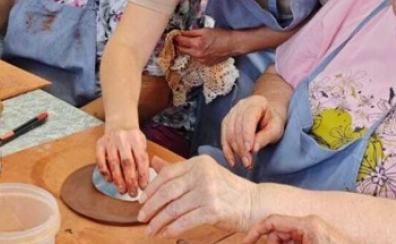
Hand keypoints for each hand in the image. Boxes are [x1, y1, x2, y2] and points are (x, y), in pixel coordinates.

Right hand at [95, 126, 149, 196]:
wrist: (119, 123)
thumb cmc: (133, 138)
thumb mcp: (142, 144)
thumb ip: (143, 159)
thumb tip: (145, 181)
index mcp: (136, 139)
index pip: (141, 159)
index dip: (142, 174)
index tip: (143, 187)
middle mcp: (123, 139)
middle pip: (127, 162)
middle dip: (130, 180)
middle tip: (132, 193)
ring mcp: (110, 142)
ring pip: (113, 163)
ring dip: (118, 179)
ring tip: (122, 190)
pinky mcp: (100, 144)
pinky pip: (100, 160)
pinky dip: (104, 171)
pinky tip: (109, 180)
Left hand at [138, 155, 259, 236]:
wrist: (254, 204)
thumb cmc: (227, 189)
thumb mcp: (203, 173)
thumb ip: (179, 169)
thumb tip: (154, 162)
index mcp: (198, 163)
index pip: (167, 174)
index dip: (151, 189)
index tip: (141, 200)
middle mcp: (202, 175)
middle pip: (167, 192)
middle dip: (151, 207)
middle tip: (142, 217)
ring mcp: (208, 192)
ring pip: (173, 209)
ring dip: (158, 222)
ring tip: (150, 230)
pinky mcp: (213, 210)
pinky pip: (185, 221)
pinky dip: (172, 229)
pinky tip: (166, 233)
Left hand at [173, 28, 236, 65]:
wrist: (232, 45)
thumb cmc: (220, 35)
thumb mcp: (205, 30)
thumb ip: (191, 32)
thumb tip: (181, 33)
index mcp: (197, 44)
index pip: (180, 41)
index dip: (175, 37)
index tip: (173, 34)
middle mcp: (198, 54)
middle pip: (181, 50)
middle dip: (178, 44)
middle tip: (177, 39)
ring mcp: (201, 60)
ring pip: (188, 54)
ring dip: (186, 49)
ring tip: (190, 43)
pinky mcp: (204, 64)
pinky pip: (195, 58)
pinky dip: (194, 53)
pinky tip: (199, 49)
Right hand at [221, 95, 285, 168]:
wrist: (267, 115)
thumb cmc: (273, 122)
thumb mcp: (276, 129)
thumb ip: (265, 137)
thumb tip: (254, 148)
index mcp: (256, 103)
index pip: (248, 118)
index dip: (247, 135)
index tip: (249, 150)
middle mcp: (241, 106)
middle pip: (236, 128)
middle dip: (241, 147)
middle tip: (248, 163)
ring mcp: (231, 113)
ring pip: (229, 133)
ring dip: (235, 151)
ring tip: (244, 164)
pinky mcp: (226, 122)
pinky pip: (224, 137)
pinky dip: (227, 150)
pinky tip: (232, 161)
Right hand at [243, 214, 352, 243]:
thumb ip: (281, 243)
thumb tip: (264, 243)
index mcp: (306, 223)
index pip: (272, 221)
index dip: (255, 232)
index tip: (245, 243)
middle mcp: (309, 224)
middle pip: (278, 232)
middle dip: (270, 243)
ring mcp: (314, 232)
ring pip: (286, 240)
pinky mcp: (317, 240)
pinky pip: (296, 242)